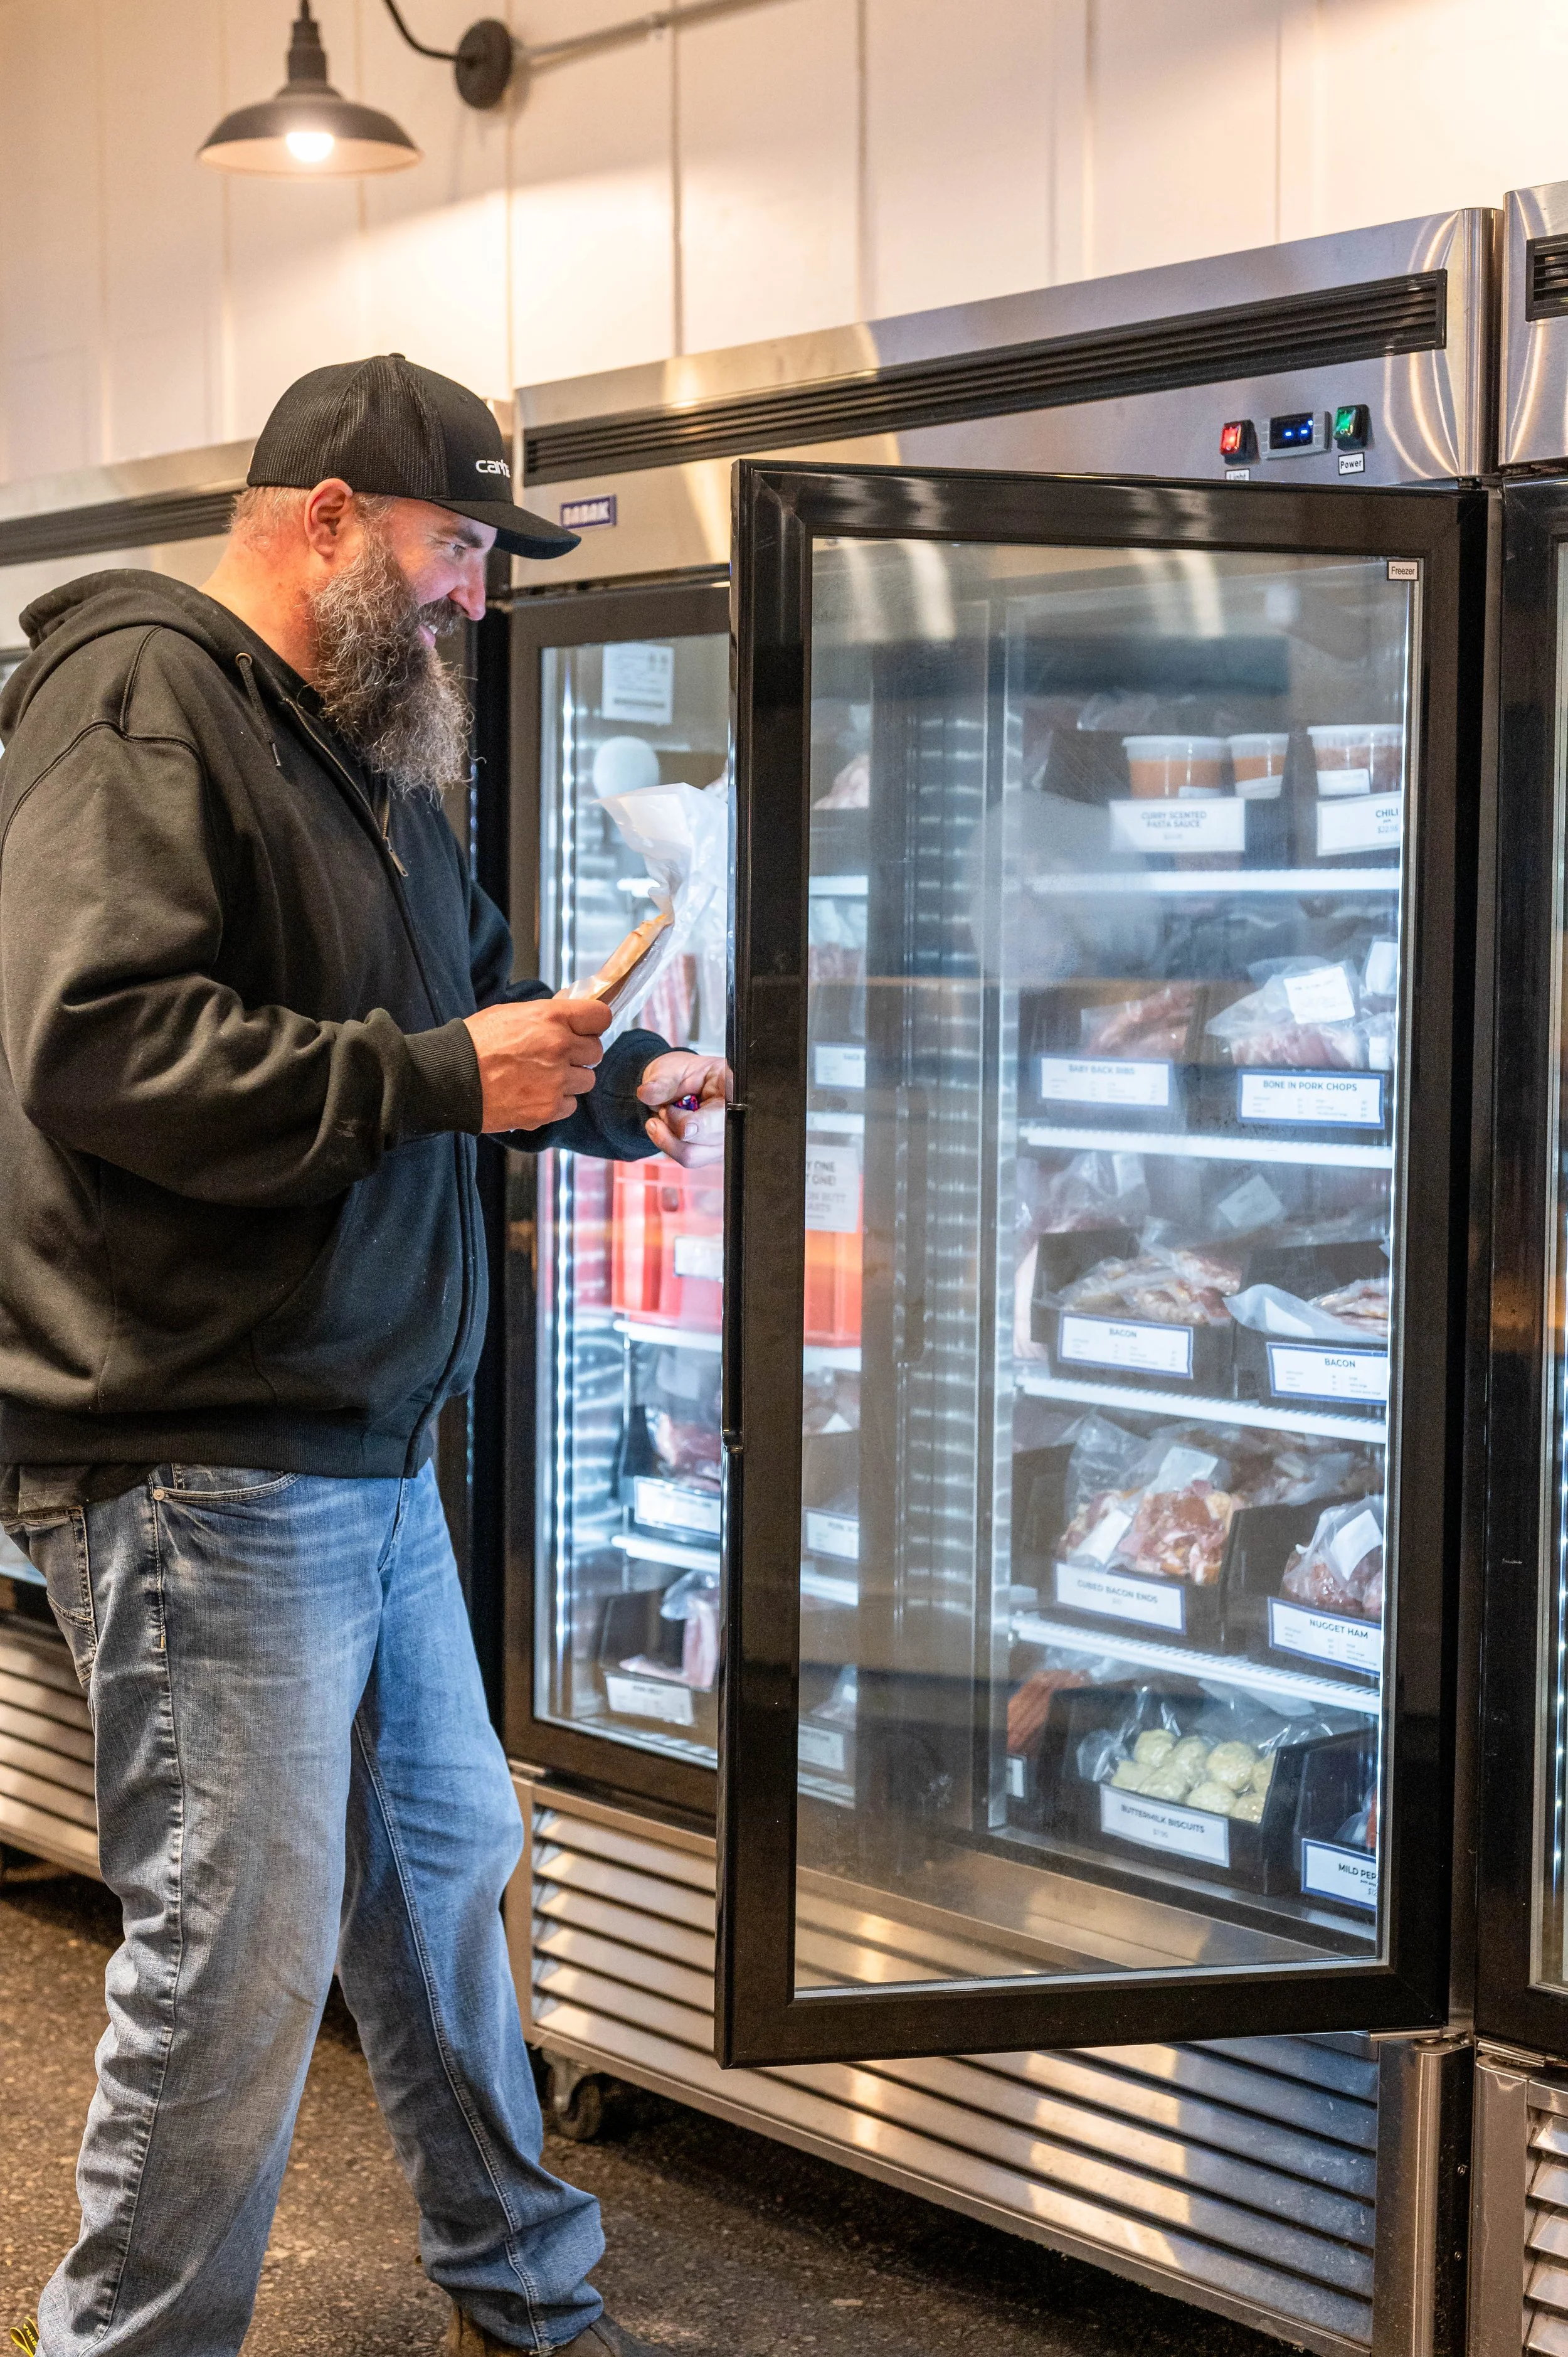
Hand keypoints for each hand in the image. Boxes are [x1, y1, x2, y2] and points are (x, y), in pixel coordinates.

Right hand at [464, 993, 611, 1130]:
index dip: (592, 1024)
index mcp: (551, 1018)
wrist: (450, 1078)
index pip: (600, 1016)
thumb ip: (546, 1016)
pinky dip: (557, 1102)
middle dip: (580, 1054)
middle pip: (595, 1051)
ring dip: (570, 1080)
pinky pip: (570, 1105)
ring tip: (543, 1078)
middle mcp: (560, 1048)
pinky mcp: (548, 1108)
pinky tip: (535, 1095)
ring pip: (587, 1081)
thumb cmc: (474, 1043)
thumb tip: (569, 1016)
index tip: (585, 1029)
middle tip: (557, 1056)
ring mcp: (556, 1081)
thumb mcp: (511, 1013)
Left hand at [638, 1052, 729, 1166]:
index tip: (686, 1127)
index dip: (710, 1120)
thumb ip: (661, 1081)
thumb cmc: (679, 1075)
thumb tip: (646, 1093)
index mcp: (730, 1085)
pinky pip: (688, 1158)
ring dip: (668, 1137)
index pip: (731, 1106)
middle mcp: (733, 1115)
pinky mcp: (711, 1152)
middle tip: (664, 1108)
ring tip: (663, 1116)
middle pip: (710, 1135)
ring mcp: (725, 1138)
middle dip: (676, 1124)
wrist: (674, 1087)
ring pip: (694, 1153)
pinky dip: (669, 1144)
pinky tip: (666, 1128)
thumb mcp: (669, 1069)